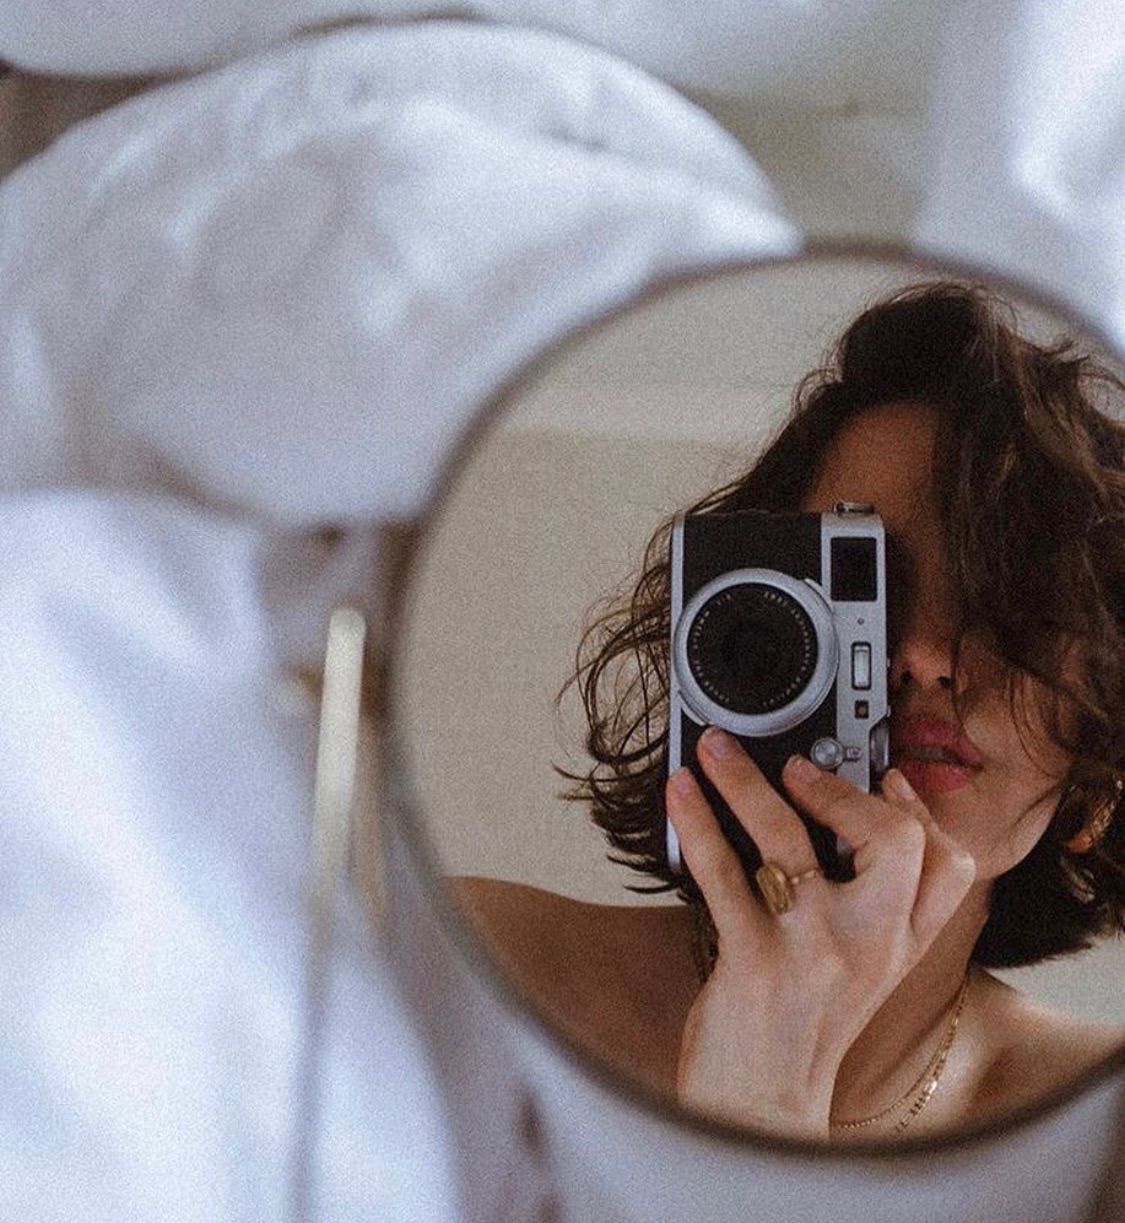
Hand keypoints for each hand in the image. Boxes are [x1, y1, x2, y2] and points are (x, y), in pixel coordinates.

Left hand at [666, 727, 975, 1138]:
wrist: (763, 1108)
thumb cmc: (803, 1030)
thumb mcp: (860, 974)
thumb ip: (865, 909)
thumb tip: (833, 822)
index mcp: (899, 945)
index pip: (950, 865)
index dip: (922, 811)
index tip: (887, 778)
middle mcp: (868, 944)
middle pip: (895, 841)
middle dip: (844, 789)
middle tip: (798, 767)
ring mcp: (812, 949)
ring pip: (789, 838)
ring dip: (746, 781)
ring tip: (716, 749)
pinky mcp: (754, 959)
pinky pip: (723, 870)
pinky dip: (697, 821)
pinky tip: (680, 792)